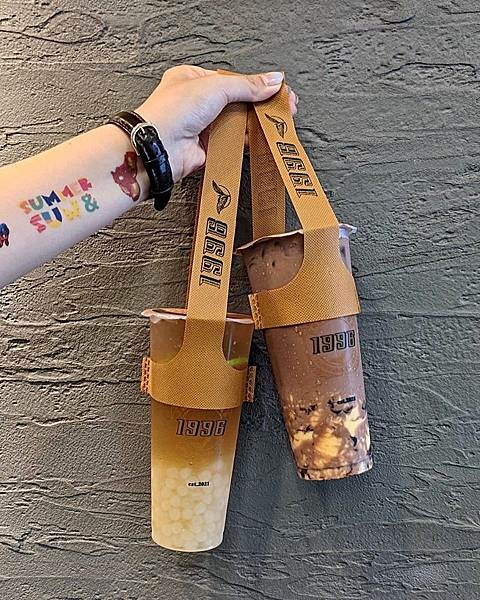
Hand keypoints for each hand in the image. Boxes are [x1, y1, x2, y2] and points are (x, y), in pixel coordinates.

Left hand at [136, 65, 297, 181]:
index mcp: (194, 79)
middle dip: (261, 106)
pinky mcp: (207, 148)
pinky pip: (232, 144)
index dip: (258, 85)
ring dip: (256, 124)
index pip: (234, 80)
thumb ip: (247, 85)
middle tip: (283, 108)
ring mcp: (202, 126)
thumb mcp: (215, 86)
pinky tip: (260, 139)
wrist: (158, 147)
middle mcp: (198, 103)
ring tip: (277, 123)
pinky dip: (246, 142)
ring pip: (237, 124)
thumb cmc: (171, 112)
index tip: (278, 90)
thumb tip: (272, 80)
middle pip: (238, 102)